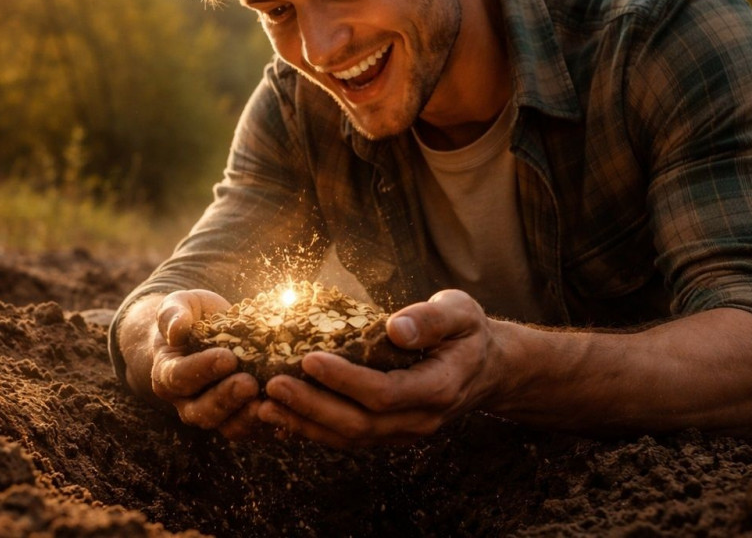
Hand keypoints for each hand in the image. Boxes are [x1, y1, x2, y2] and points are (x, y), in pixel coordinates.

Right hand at [149, 290, 264, 439]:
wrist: (208, 332)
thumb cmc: (192, 316)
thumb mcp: (180, 304)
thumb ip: (173, 314)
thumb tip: (176, 331)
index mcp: (167, 375)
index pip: (179, 378)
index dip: (202, 369)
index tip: (227, 357)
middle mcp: (187, 402)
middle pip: (202, 411)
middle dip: (227, 399)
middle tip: (249, 383)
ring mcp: (215, 415)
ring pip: (228, 427)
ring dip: (248, 418)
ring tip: (269, 402)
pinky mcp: (240, 419)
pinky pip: (254, 430)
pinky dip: (270, 425)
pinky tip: (288, 411)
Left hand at [257, 290, 500, 447]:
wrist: (487, 368)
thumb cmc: (467, 332)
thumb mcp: (460, 312)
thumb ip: (431, 318)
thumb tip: (395, 328)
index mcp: (439, 388)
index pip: (384, 393)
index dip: (344, 379)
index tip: (308, 358)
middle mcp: (420, 420)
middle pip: (360, 424)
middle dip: (312, 407)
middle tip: (273, 385)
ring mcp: (404, 433)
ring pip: (349, 439)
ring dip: (305, 424)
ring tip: (264, 406)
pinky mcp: (389, 434)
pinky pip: (348, 438)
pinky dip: (313, 430)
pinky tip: (282, 415)